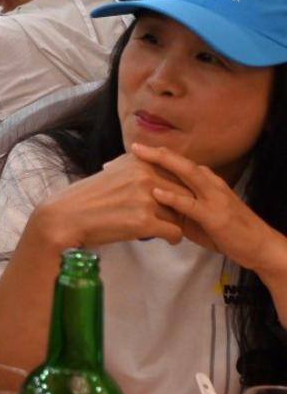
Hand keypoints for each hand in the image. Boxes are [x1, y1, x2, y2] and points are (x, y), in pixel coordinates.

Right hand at [31, 153, 184, 252]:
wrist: (63, 218)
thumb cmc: (86, 197)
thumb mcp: (113, 171)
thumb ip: (138, 167)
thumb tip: (162, 166)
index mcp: (139, 161)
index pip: (178, 173)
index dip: (181, 189)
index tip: (174, 200)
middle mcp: (145, 176)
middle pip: (185, 193)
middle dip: (183, 207)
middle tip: (175, 217)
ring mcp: (146, 199)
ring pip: (182, 214)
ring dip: (175, 223)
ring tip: (162, 227)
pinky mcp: (144, 222)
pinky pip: (175, 232)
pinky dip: (172, 238)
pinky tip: (163, 239)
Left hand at [132, 143, 286, 278]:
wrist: (259, 247)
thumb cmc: (226, 232)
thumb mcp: (198, 215)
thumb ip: (178, 207)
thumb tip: (150, 204)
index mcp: (207, 182)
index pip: (181, 164)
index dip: (158, 156)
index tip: (134, 150)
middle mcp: (211, 184)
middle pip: (182, 162)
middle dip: (157, 153)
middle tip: (134, 146)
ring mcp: (214, 198)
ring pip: (188, 174)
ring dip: (163, 163)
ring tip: (141, 156)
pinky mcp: (215, 216)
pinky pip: (191, 204)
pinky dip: (173, 197)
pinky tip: (156, 192)